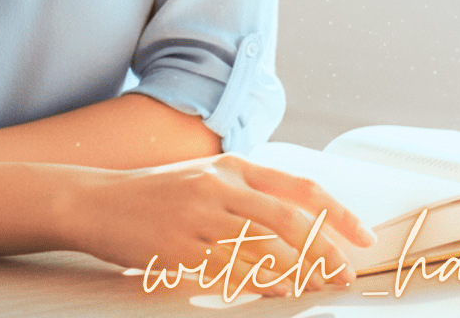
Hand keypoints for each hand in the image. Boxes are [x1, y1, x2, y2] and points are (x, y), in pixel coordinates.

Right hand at [66, 153, 375, 297]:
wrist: (97, 200)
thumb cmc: (154, 193)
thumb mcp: (202, 177)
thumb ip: (244, 191)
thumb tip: (297, 218)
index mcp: (230, 166)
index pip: (298, 188)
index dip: (337, 213)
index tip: (362, 237)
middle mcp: (219, 186)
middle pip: (290, 220)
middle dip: (327, 251)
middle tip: (346, 274)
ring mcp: (200, 218)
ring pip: (266, 251)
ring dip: (301, 275)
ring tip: (320, 289)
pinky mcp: (182, 249)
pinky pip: (233, 273)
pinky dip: (263, 286)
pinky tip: (280, 293)